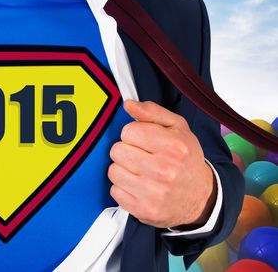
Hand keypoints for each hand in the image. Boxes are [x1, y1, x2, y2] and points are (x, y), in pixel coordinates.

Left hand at [108, 100, 215, 228]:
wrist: (201, 198)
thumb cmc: (186, 160)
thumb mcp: (178, 129)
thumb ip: (152, 112)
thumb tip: (128, 104)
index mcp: (174, 146)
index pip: (128, 131)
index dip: (134, 134)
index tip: (144, 141)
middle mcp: (164, 170)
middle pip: (117, 150)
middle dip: (127, 152)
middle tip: (142, 157)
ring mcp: (153, 192)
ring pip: (113, 170)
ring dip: (123, 170)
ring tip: (141, 172)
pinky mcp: (143, 209)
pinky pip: (114, 190)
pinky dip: (123, 188)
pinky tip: (139, 187)